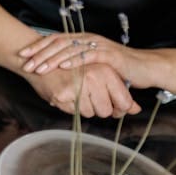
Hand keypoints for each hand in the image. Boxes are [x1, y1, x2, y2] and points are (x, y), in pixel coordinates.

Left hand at [19, 32, 157, 88]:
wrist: (145, 68)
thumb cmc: (116, 68)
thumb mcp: (91, 65)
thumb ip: (75, 64)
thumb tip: (53, 70)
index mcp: (82, 39)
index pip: (55, 40)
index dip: (38, 47)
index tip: (22, 56)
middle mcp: (88, 39)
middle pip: (59, 43)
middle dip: (40, 54)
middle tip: (26, 65)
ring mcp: (99, 45)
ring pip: (71, 49)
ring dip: (52, 59)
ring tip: (39, 67)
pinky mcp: (109, 55)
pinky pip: (88, 56)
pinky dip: (74, 61)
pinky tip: (63, 67)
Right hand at [24, 64, 140, 117]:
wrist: (39, 61)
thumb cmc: (71, 69)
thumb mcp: (99, 75)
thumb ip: (119, 92)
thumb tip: (136, 109)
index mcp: (106, 71)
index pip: (124, 101)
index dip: (120, 109)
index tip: (114, 108)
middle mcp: (94, 77)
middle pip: (107, 111)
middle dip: (99, 109)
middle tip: (89, 99)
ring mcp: (78, 86)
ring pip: (90, 113)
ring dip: (84, 108)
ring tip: (76, 94)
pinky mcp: (63, 94)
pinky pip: (74, 112)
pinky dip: (71, 107)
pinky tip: (67, 95)